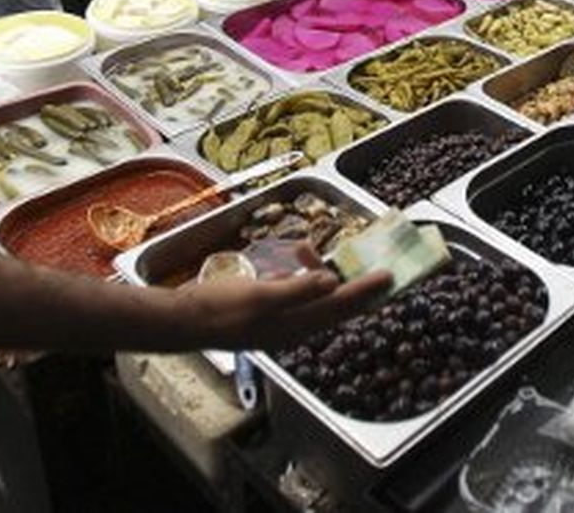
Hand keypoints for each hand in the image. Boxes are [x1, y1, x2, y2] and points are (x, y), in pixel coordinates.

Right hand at [190, 244, 390, 350]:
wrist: (182, 322)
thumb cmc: (219, 309)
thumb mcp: (261, 296)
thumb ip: (298, 289)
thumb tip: (332, 281)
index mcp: (296, 325)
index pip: (341, 306)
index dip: (367, 291)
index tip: (390, 276)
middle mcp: (294, 327)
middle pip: (336, 306)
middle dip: (357, 286)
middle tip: (376, 266)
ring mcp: (280, 321)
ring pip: (316, 298)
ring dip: (320, 272)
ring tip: (304, 247)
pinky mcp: (266, 313)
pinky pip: (296, 294)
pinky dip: (300, 276)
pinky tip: (292, 258)